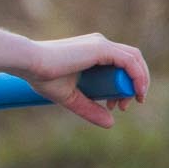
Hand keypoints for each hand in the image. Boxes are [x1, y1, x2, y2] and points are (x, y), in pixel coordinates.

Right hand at [19, 34, 149, 128]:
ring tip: (135, 99)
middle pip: (132, 61)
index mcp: (92, 51)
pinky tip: (136, 91)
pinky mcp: (101, 48)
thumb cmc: (42, 77)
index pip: (120, 64)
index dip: (125, 85)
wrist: (29, 64)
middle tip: (124, 106)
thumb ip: (89, 108)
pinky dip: (138, 76)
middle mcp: (99, 43)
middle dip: (134, 84)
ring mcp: (101, 44)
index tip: (115, 105)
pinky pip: (130, 61)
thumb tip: (111, 123)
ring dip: (140, 80)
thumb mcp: (70, 97)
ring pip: (135, 59)